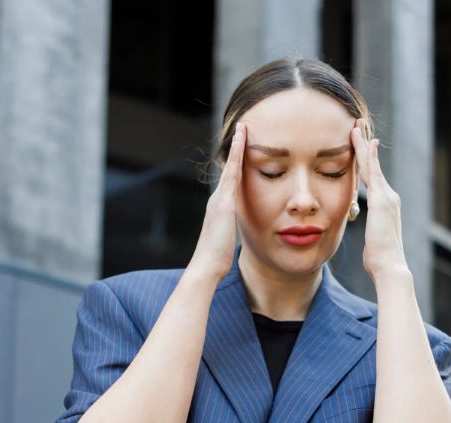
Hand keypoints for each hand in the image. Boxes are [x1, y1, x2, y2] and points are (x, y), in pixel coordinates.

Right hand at [188, 122, 246, 283]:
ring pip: (230, 166)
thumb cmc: (217, 259)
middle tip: (242, 127)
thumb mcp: (226, 242)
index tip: (242, 148)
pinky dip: (237, 155)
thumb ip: (229, 233)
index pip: (230, 180)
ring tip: (244, 127)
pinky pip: (233, 172)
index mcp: (220, 207)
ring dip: (237, 146)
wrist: (206, 266)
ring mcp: (219, 199)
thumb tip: (232, 236)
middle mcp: (217, 199)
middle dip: (235, 148)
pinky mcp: (224, 202)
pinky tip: (243, 140)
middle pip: (228, 168)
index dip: (236, 164)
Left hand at [349, 118, 408, 280]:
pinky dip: (367, 156)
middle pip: (373, 165)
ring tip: (356, 126)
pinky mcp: (382, 200)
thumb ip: (371, 231)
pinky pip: (373, 172)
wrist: (390, 267)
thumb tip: (370, 237)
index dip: (365, 160)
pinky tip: (364, 141)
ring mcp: (386, 197)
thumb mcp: (372, 241)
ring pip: (372, 164)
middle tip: (358, 124)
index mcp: (384, 205)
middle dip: (365, 145)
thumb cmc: (379, 260)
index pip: (372, 177)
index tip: (359, 143)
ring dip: (364, 144)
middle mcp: (388, 197)